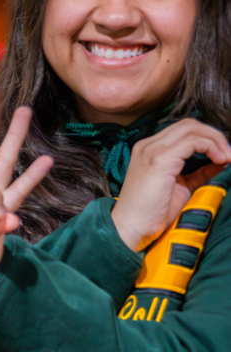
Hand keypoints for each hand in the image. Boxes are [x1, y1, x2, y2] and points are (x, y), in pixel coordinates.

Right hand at [112, 118, 230, 251]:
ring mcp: (152, 150)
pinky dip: (210, 147)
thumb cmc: (151, 212)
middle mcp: (148, 145)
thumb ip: (198, 172)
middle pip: (188, 124)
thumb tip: (221, 162)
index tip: (223, 154)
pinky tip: (219, 161)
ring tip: (226, 158)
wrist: (130, 227)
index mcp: (149, 149)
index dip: (207, 137)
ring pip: (191, 129)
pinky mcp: (159, 160)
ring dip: (215, 140)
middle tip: (228, 154)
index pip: (182, 130)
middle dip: (214, 135)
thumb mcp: (180, 187)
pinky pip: (191, 142)